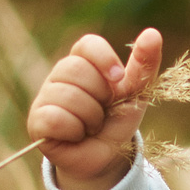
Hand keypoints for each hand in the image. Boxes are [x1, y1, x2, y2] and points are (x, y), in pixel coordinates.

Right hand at [27, 27, 161, 189]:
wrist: (106, 156)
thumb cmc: (117, 120)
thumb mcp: (136, 93)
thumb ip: (144, 64)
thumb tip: (152, 33)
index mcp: (82, 61)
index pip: (87, 44)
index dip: (104, 59)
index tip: (118, 79)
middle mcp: (59, 74)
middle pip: (76, 69)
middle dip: (100, 96)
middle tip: (103, 111)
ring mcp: (45, 97)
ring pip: (68, 96)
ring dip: (90, 118)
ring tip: (91, 126)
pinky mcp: (37, 121)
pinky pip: (55, 118)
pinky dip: (74, 130)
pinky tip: (76, 135)